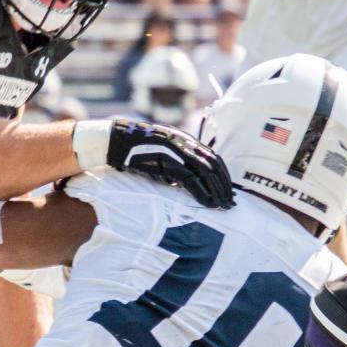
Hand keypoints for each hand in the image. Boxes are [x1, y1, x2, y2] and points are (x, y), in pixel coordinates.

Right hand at [92, 119, 233, 208]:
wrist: (116, 141)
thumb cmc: (135, 150)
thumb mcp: (160, 154)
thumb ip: (175, 164)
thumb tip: (185, 183)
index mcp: (185, 140)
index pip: (212, 157)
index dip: (223, 175)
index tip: (228, 190)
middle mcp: (184, 143)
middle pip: (213, 165)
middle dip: (224, 185)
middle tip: (231, 202)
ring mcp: (177, 151)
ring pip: (206, 172)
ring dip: (217, 191)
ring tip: (223, 206)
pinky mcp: (167, 161)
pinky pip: (190, 179)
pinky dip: (202, 192)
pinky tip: (208, 203)